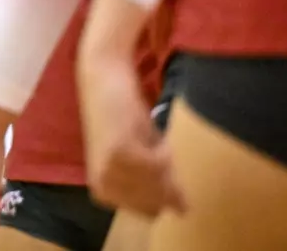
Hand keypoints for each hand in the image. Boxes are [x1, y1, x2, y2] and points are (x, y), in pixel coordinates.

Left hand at [77, 0, 185, 217]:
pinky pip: (160, 163)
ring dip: (166, 161)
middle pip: (156, 202)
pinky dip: (164, 148)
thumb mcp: (138, 154)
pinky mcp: (122, 151)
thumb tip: (183, 209)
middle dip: (167, 180)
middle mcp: (104, 186)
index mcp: (103, 192)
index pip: (149, 211)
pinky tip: (152, 131)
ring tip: (154, 138)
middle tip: (160, 149)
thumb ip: (155, 181)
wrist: (103, 76)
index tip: (164, 168)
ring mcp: (111, 171)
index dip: (164, 192)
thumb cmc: (122, 114)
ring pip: (160, 183)